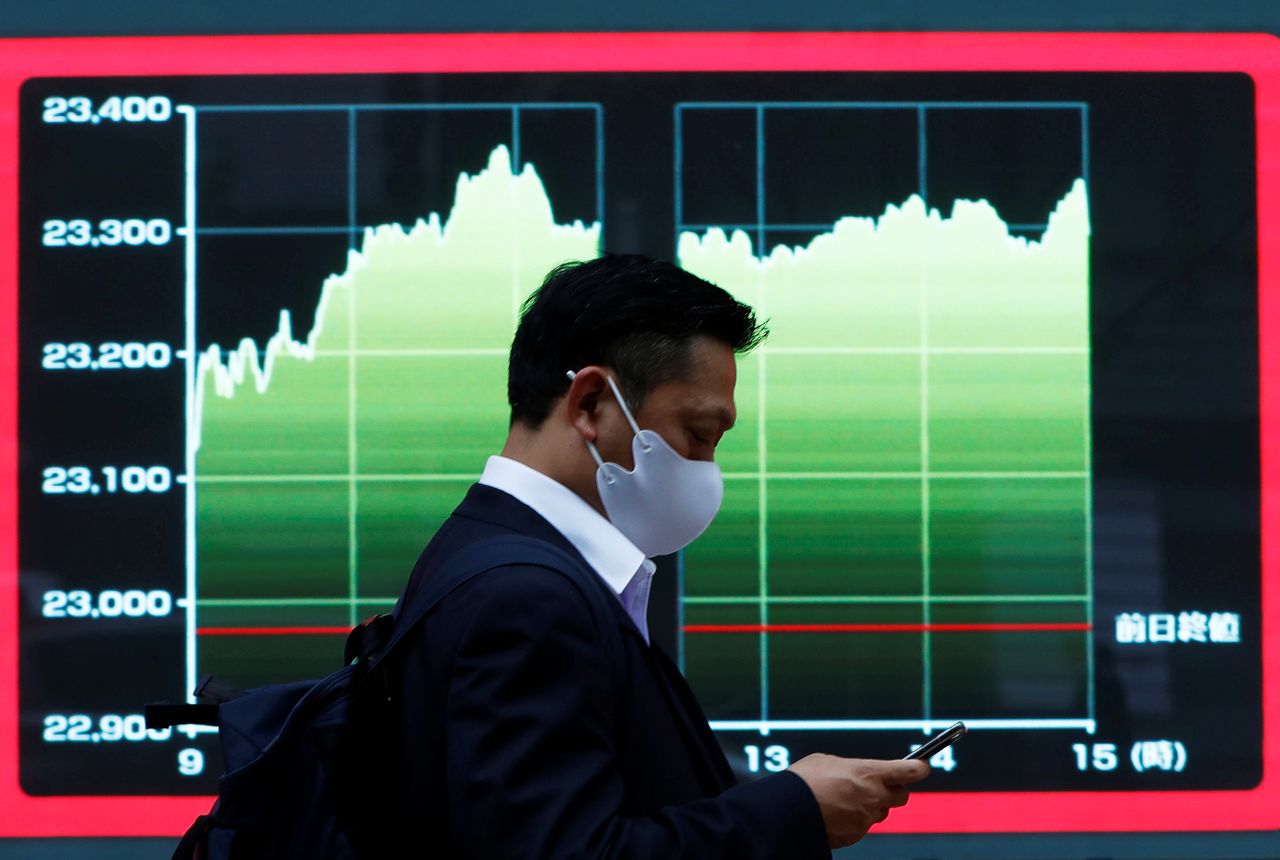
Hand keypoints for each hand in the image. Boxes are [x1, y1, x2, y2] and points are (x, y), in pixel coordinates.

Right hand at [787, 754, 929, 848]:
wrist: (787, 811)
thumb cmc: (804, 781)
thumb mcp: (828, 761)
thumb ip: (851, 767)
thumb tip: (857, 773)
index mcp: (869, 772)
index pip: (909, 771)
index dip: (919, 767)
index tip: (922, 766)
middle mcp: (873, 797)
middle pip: (901, 795)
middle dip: (893, 789)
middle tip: (878, 784)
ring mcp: (866, 819)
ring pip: (880, 812)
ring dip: (872, 805)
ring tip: (845, 798)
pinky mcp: (856, 835)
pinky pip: (863, 825)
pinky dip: (854, 819)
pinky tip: (836, 812)